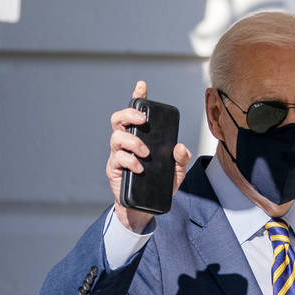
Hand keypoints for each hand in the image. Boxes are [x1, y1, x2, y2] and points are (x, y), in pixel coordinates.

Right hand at [107, 80, 191, 232]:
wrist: (145, 209)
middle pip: (118, 119)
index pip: (136, 114)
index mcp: (141, 138)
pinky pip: (117, 158)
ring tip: (145, 153)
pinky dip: (130, 161)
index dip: (137, 98)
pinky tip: (139, 167)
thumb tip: (180, 147)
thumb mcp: (176, 173)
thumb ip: (181, 159)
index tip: (142, 85)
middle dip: (129, 114)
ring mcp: (118, 155)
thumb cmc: (158, 185)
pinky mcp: (114, 169)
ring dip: (132, 141)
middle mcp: (127, 142)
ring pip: (116, 137)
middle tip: (143, 120)